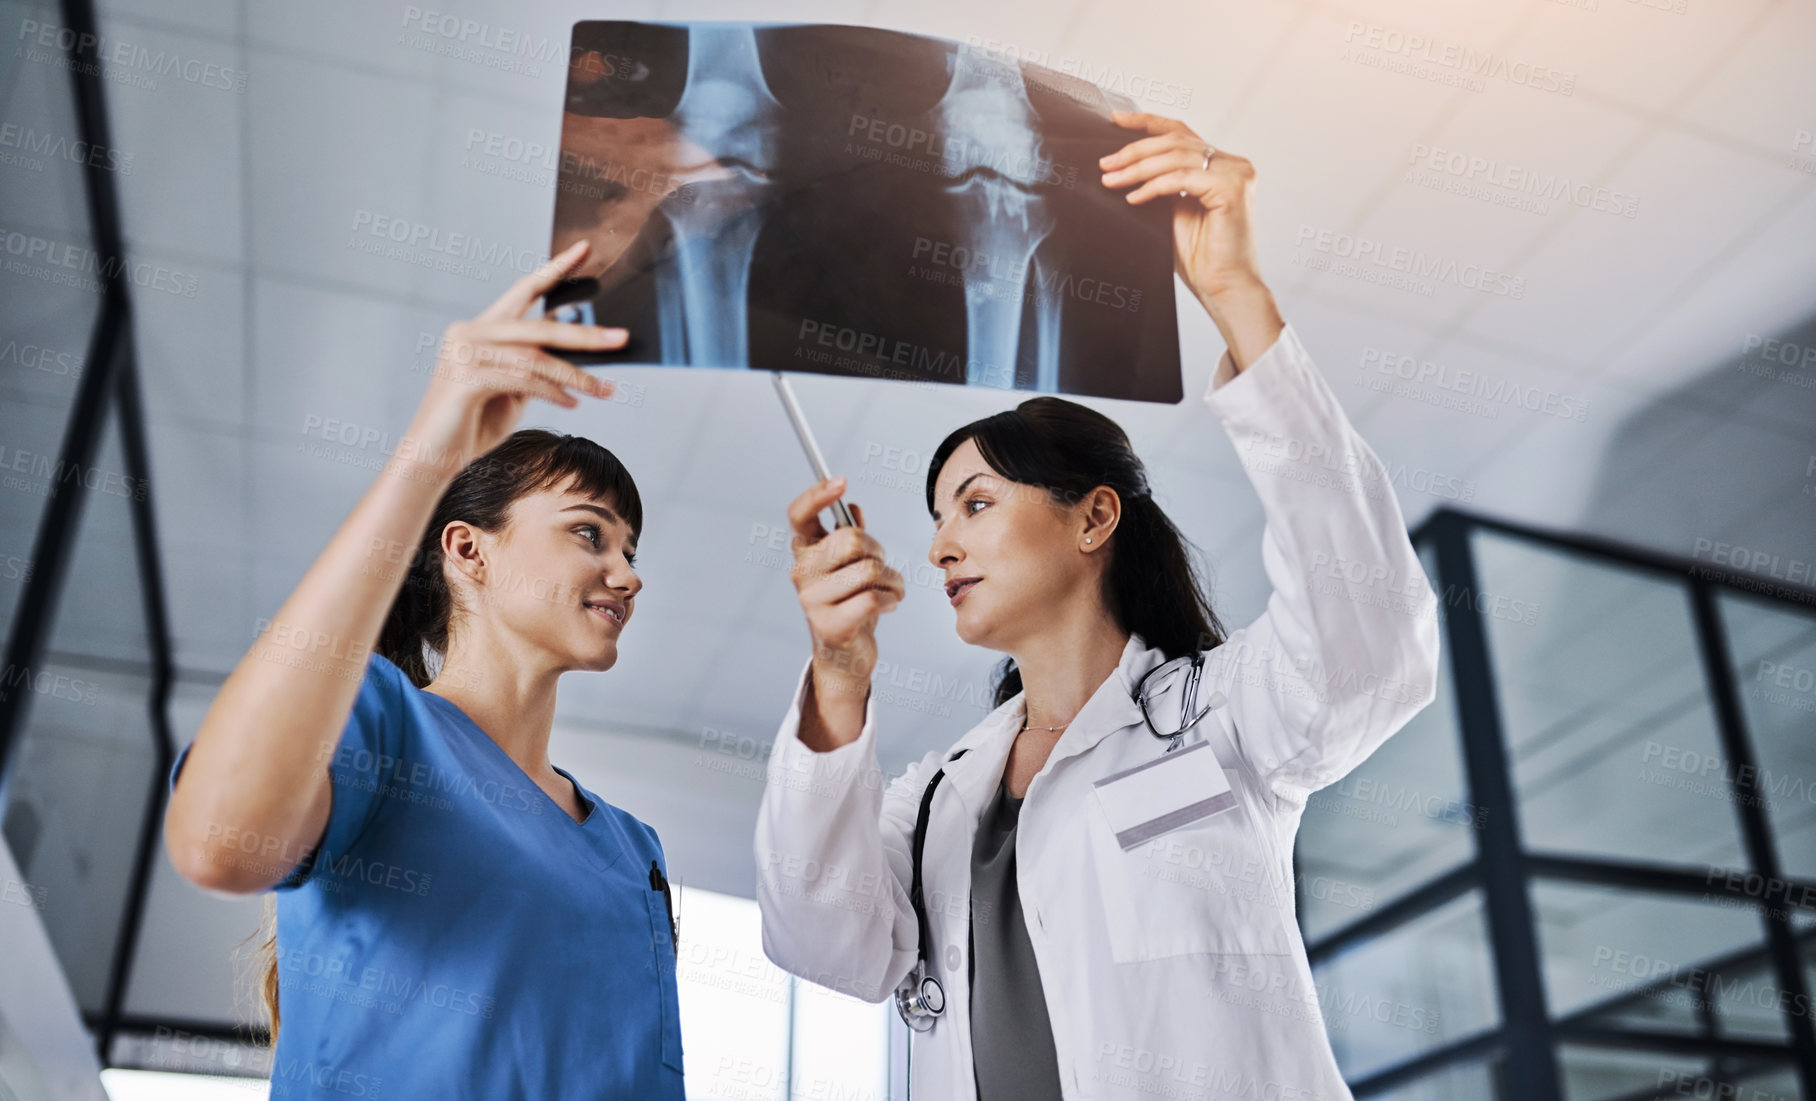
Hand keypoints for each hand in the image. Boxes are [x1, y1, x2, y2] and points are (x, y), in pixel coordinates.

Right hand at [403, 240, 627, 476]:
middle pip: (538, 327)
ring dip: (577, 377)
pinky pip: (523, 381)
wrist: (432, 456)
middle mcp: (469, 333)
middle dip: (585, 334)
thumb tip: (573, 357)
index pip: (523, 290)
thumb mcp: (511, 389)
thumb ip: (532, 368)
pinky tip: (572, 403)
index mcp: (480, 329)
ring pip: (536, 359)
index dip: (555, 268)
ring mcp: (464, 353)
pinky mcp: (466, 378)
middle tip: (621, 337)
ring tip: (605, 391)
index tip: (585, 249)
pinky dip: (553, 393)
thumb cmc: (472, 424)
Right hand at [786, 478, 903, 723]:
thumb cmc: (849, 604)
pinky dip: (891, 599)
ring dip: (891, 580)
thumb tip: (850, 507)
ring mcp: (812, 601)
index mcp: (804, 553)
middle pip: (851, 540)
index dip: (818, 495)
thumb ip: (848, 536)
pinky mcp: (830, 625)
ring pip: (869, 570)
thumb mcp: (849, 567)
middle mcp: (801, 574)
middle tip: (881, 566)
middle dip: (878, 551)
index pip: (799, 515)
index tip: (841, 482)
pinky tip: (887, 606)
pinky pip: (873, 598)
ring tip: (889, 591)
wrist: (845, 656)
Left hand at [1099, 112, 1283, 371]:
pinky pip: (1182, 178)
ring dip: (1138, 168)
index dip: (1147, 123)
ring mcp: (1236, 173)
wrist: (1222, 288)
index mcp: (1220, 165)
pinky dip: (1154, 186)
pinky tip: (1134, 198)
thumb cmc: (1200, 258)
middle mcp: (1233, 164)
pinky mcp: (1231, 189)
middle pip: (1175, 142)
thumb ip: (1160, 184)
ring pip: (1176, 157)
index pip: (1181, 132)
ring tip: (1111, 180)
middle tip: (1105, 164)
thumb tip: (1122, 166)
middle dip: (1135, 151)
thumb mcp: (1173, 210)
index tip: (1115, 121)